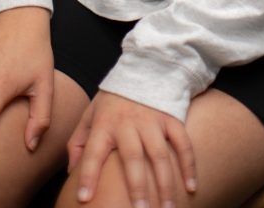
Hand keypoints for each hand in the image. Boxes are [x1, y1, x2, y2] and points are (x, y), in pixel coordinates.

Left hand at [67, 91, 196, 207]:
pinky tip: (192, 187)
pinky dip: (189, 165)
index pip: (93, 151)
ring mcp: (152, 121)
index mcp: (104, 124)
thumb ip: (78, 141)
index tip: (84, 198)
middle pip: (133, 157)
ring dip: (165, 183)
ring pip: (160, 155)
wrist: (143, 68)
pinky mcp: (171, 118)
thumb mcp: (90, 113)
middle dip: (137, 187)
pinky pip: (182, 143)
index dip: (88, 175)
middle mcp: (128, 123)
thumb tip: (71, 171)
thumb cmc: (113, 100)